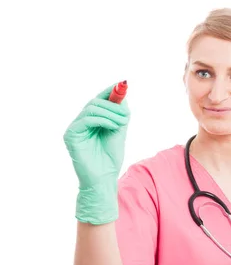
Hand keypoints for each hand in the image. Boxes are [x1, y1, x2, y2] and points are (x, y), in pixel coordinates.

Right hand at [63, 83, 130, 223]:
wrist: (104, 179)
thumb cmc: (111, 158)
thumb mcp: (118, 131)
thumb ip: (119, 114)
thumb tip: (122, 96)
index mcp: (91, 120)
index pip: (98, 99)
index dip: (109, 91)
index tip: (122, 85)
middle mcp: (80, 122)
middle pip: (94, 101)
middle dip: (113, 105)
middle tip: (126, 115)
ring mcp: (74, 128)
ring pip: (91, 108)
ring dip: (111, 113)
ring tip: (122, 123)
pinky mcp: (70, 136)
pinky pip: (86, 119)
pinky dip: (102, 120)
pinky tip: (113, 126)